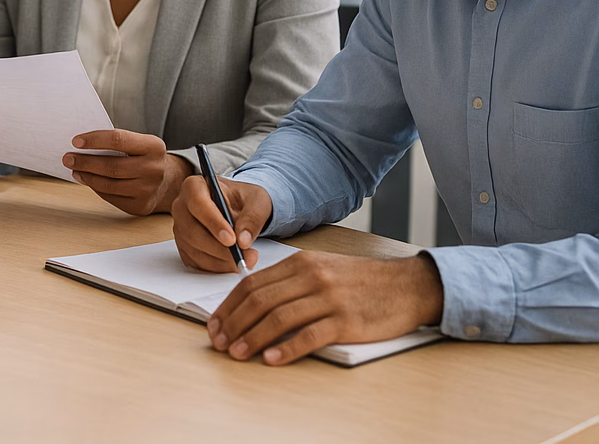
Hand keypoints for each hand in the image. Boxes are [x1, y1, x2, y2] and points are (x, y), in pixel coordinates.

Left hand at [64, 130, 192, 214]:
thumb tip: (81, 145)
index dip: (94, 139)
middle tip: (68, 158)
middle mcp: (154, 169)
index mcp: (154, 146)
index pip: (119, 139)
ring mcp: (148, 190)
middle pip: (112, 166)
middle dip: (85, 162)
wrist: (166, 181)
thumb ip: (116, 142)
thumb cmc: (143, 157)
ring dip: (87, 176)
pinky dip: (96, 188)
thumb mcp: (138, 143)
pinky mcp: (140, 206)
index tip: (76, 141)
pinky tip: (87, 180)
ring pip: (109, 184)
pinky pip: (111, 197)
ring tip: (74, 169)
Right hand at [170, 174, 272, 271]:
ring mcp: (180, 227)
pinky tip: (231, 264)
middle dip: (219, 248)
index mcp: (195, 186)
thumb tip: (243, 240)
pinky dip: (214, 266)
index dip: (213, 223)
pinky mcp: (184, 245)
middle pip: (192, 230)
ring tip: (244, 260)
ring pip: (193, 248)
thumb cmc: (243, 199)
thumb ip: (253, 217)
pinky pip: (195, 260)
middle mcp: (181, 206)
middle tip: (243, 256)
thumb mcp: (257, 200)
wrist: (238, 208)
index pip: (198, 203)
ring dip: (219, 260)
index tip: (232, 240)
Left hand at [206, 252, 444, 364]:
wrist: (407, 285)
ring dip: (253, 338)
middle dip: (234, 323)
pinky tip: (272, 359)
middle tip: (218, 342)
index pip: (252, 283)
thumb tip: (253, 302)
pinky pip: (309, 336)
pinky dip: (287, 349)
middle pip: (260, 300)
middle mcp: (310, 277)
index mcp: (300, 263)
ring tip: (237, 353)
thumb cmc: (361, 281)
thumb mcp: (322, 268)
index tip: (215, 324)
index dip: (229, 305)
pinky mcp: (346, 321)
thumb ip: (291, 281)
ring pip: (279, 318)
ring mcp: (328, 298)